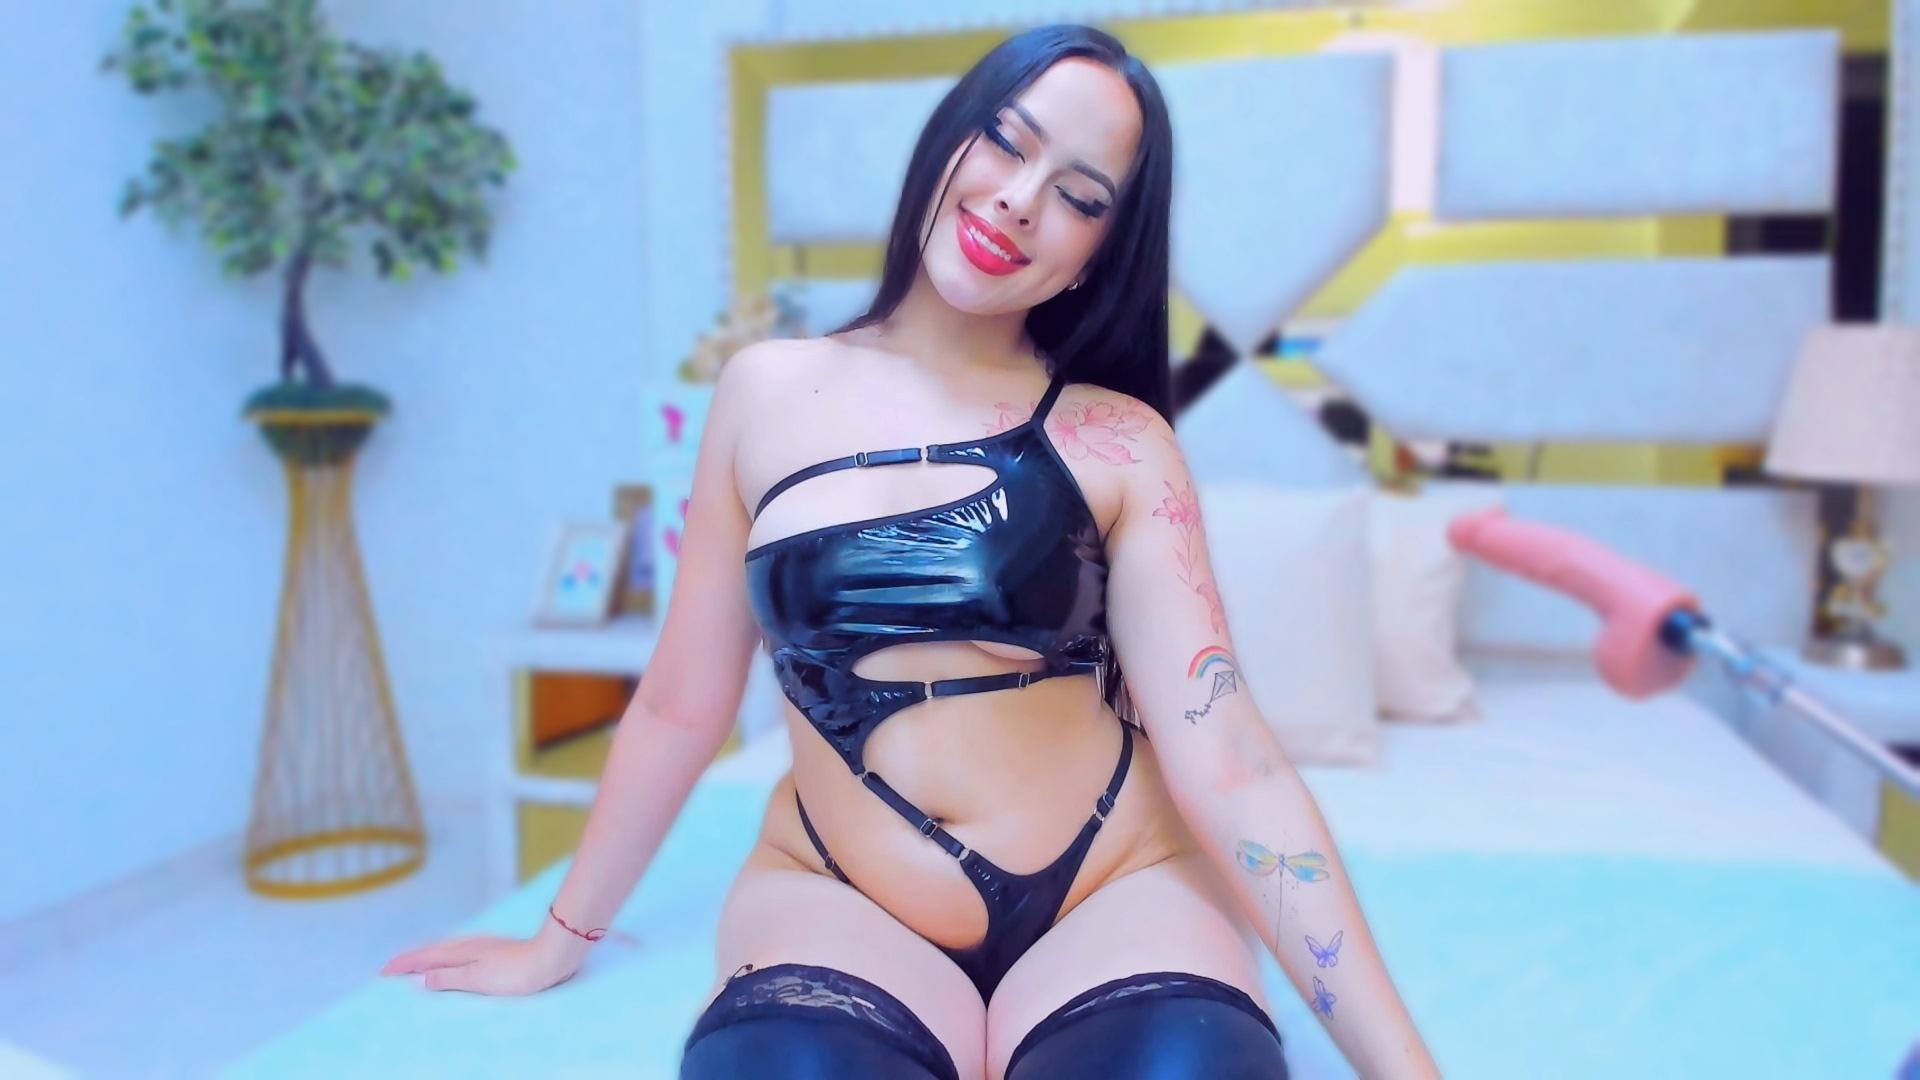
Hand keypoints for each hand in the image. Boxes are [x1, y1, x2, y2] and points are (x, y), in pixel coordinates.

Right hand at [379, 933, 580, 994]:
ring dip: (428, 955)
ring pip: (446, 949)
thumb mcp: (478, 979)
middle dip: (412, 958)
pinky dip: (445, 955)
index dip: (405, 964)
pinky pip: (459, 951)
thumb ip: (450, 977)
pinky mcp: (495, 949)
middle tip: (392, 967)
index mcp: (461, 952)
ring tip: (416, 962)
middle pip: (433, 951)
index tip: (384, 970)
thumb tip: (423, 976)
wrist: (550, 957)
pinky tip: (453, 958)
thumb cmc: (515, 972)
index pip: (425, 958)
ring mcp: (483, 945)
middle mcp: (469, 944)